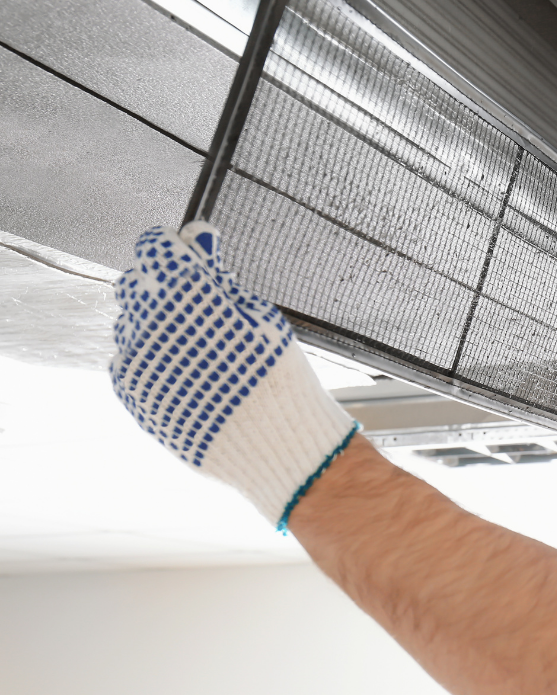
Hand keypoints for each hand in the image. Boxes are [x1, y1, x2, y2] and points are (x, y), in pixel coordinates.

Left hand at [110, 222, 357, 528]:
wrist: (276, 446)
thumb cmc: (278, 377)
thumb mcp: (260, 314)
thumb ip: (217, 273)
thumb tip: (194, 235)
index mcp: (184, 292)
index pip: (155, 247)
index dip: (177, 248)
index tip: (195, 257)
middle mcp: (149, 322)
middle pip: (137, 283)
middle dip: (163, 286)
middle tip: (200, 306)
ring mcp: (136, 360)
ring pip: (130, 323)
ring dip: (156, 325)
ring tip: (199, 347)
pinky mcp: (133, 393)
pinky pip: (128, 360)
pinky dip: (152, 359)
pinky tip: (188, 371)